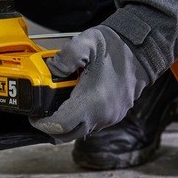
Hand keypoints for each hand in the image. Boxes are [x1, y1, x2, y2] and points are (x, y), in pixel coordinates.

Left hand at [30, 26, 150, 142]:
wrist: (143, 51)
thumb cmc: (116, 47)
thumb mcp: (86, 42)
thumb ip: (64, 57)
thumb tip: (49, 70)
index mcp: (92, 100)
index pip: (60, 125)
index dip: (43, 124)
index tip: (34, 117)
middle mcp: (101, 114)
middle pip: (68, 135)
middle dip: (50, 129)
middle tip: (41, 116)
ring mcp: (109, 117)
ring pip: (80, 131)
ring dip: (65, 125)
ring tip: (56, 108)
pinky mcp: (114, 116)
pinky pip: (91, 125)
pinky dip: (78, 120)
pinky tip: (73, 104)